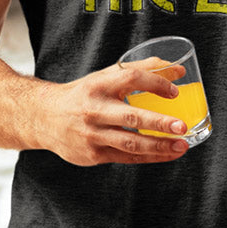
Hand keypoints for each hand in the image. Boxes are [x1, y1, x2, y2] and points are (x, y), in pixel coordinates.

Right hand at [41, 58, 190, 165]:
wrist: (44, 118)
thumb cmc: (84, 94)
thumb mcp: (106, 76)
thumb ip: (142, 70)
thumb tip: (178, 69)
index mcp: (99, 85)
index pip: (131, 79)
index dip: (156, 83)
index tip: (175, 91)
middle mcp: (95, 110)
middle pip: (131, 117)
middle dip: (159, 123)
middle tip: (182, 126)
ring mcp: (93, 135)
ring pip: (130, 143)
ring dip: (159, 146)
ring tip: (182, 145)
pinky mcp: (93, 155)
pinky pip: (126, 157)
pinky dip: (149, 157)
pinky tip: (166, 154)